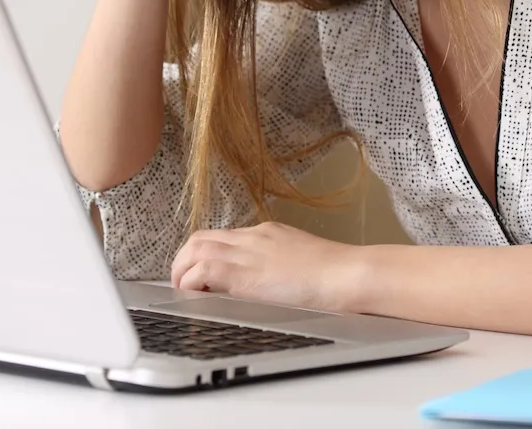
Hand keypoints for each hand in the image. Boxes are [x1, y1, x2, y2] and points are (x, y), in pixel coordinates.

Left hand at [170, 221, 363, 312]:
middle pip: (201, 238)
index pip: (222, 237)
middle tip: (182, 282)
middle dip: (183, 260)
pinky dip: (192, 282)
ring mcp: (248, 253)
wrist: (349, 274)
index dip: (203, 254)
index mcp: (265, 233)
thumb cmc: (336, 274)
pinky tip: (195, 297)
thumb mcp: (301, 259)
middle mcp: (252, 238)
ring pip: (195, 249)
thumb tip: (270, 281)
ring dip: (182, 270)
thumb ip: (278, 265)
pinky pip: (204, 271)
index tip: (199, 273)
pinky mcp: (246, 275)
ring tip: (182, 291)